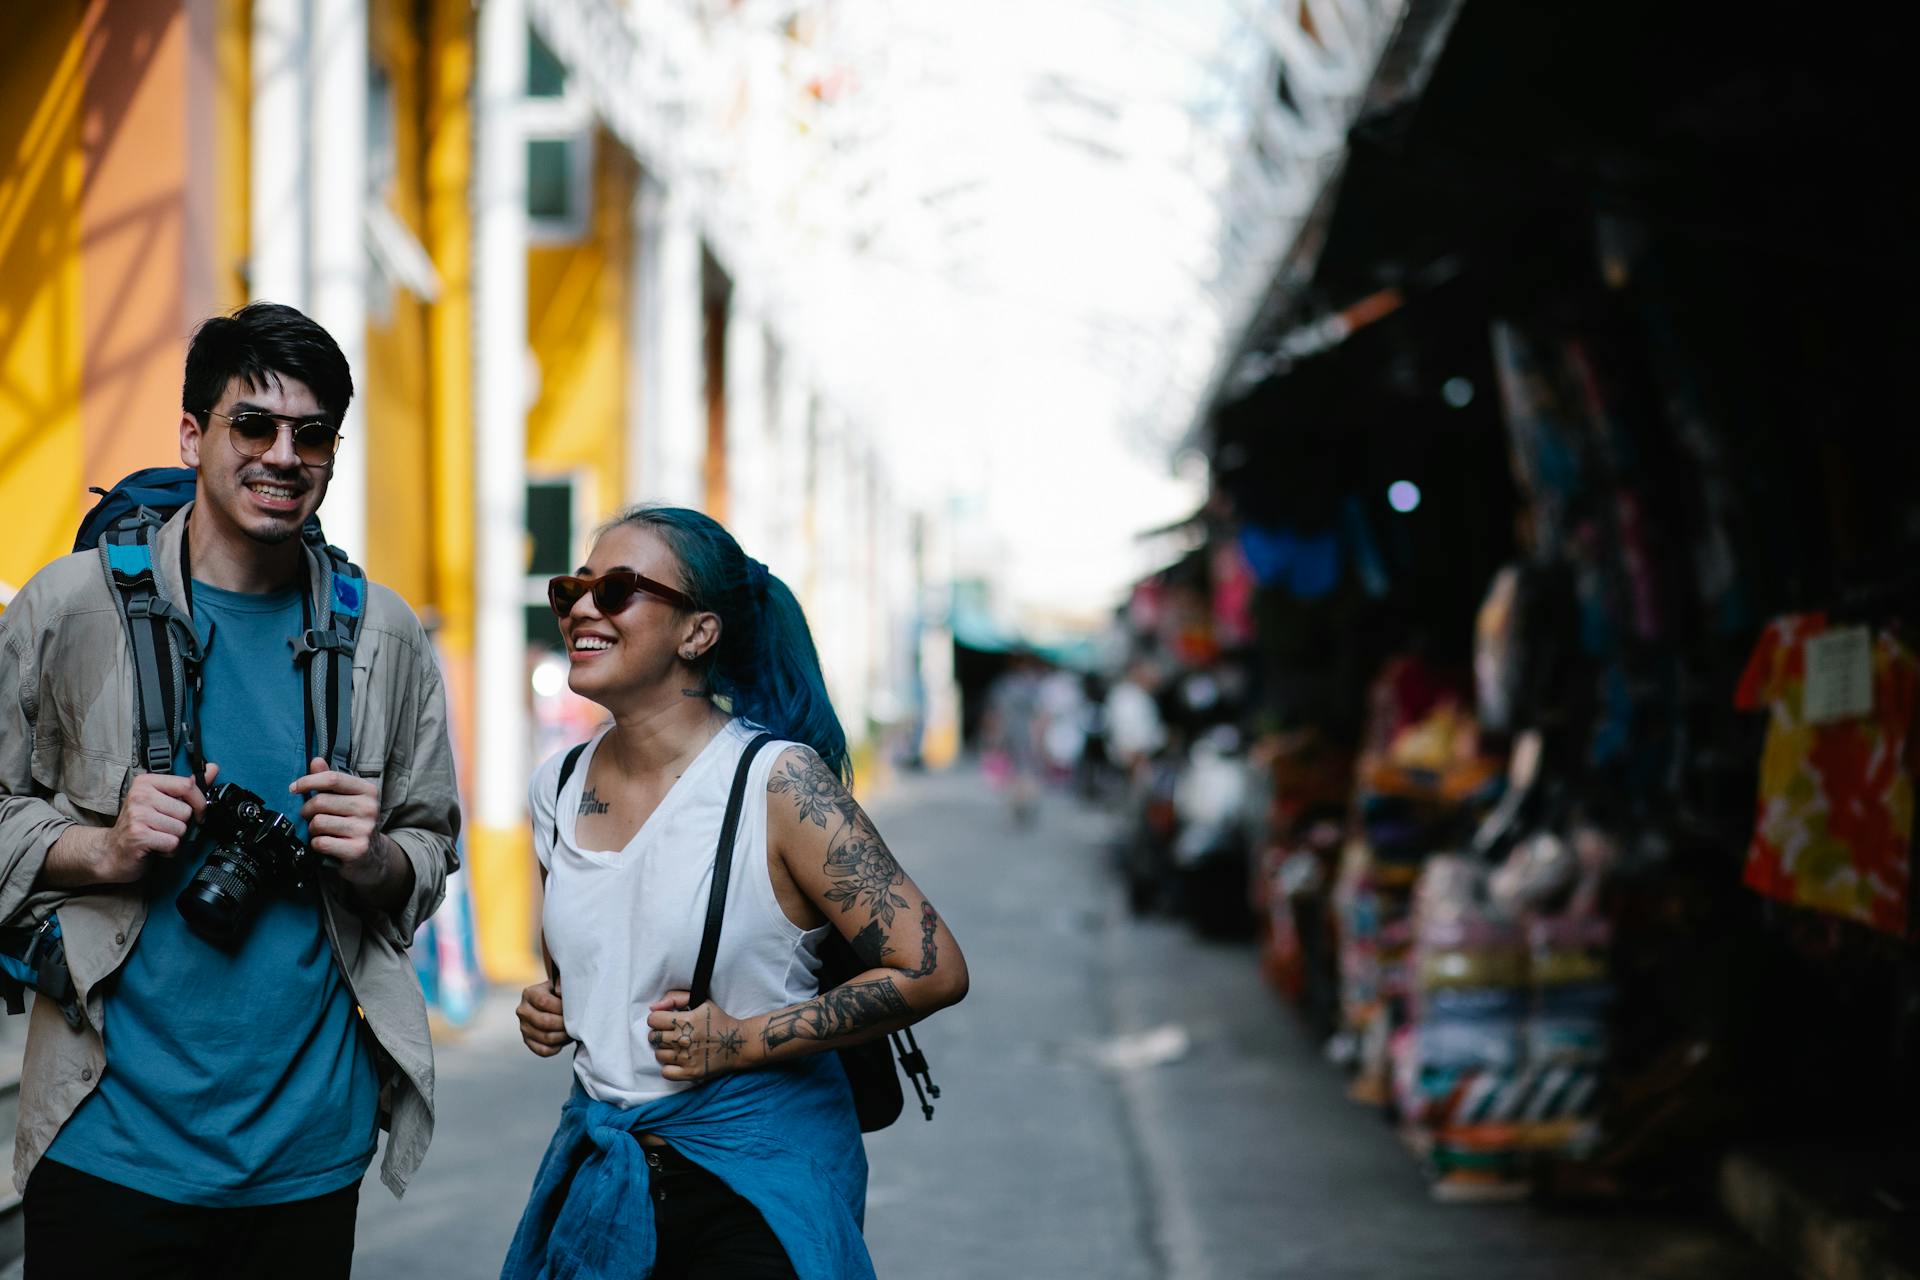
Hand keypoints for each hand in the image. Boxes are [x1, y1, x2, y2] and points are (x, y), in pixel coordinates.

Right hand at [85, 763, 219, 884]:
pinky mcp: (139, 835)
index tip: (197, 812)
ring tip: (158, 837)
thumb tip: (213, 768)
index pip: (187, 785)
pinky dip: (169, 850)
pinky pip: (173, 842)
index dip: (199, 802)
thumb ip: (187, 787)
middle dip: (182, 825)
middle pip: (186, 811)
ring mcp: (138, 815)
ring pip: (181, 828)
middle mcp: (140, 796)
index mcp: (147, 782)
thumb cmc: (140, 826)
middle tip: (165, 828)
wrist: (112, 852)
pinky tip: (156, 847)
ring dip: (175, 838)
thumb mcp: (162, 802)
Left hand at [292, 758, 394, 891]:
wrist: (373, 856)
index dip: (308, 781)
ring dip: (312, 829)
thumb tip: (316, 760)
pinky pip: (321, 842)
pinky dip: (317, 845)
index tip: (293, 788)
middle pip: (321, 802)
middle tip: (310, 817)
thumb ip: (331, 780)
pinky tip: (326, 845)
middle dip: (307, 811)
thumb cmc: (355, 823)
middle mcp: (370, 808)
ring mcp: (365, 829)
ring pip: (318, 823)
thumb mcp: (348, 798)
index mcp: (368, 791)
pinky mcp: (357, 849)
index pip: (332, 779)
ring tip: (321, 832)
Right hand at [517, 980, 569, 1057]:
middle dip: (564, 1024)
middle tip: (577, 1023)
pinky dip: (557, 1047)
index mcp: (529, 993)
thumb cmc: (562, 993)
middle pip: (545, 1022)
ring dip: (563, 1036)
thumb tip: (559, 992)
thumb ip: (562, 983)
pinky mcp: (528, 1041)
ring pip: (546, 1038)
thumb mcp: (562, 984)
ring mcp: (524, 1027)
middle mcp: (523, 1010)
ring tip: (573, 1030)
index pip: (544, 1002)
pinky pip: (543, 1051)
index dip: (561, 1007)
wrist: (555, 1004)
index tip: (574, 1008)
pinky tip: (564, 1040)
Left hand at [645, 991, 753, 1081]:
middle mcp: (684, 1039)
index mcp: (686, 1020)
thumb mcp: (701, 1002)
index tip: (665, 1022)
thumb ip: (676, 998)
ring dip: (665, 1050)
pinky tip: (678, 1061)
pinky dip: (669, 1067)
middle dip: (660, 1034)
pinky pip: (666, 1072)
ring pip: (658, 1055)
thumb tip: (653, 1007)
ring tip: (677, 1047)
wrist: (738, 1044)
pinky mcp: (690, 1073)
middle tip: (672, 1035)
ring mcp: (687, 1058)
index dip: (658, 1019)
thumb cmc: (718, 1021)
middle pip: (654, 1038)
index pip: (653, 1020)